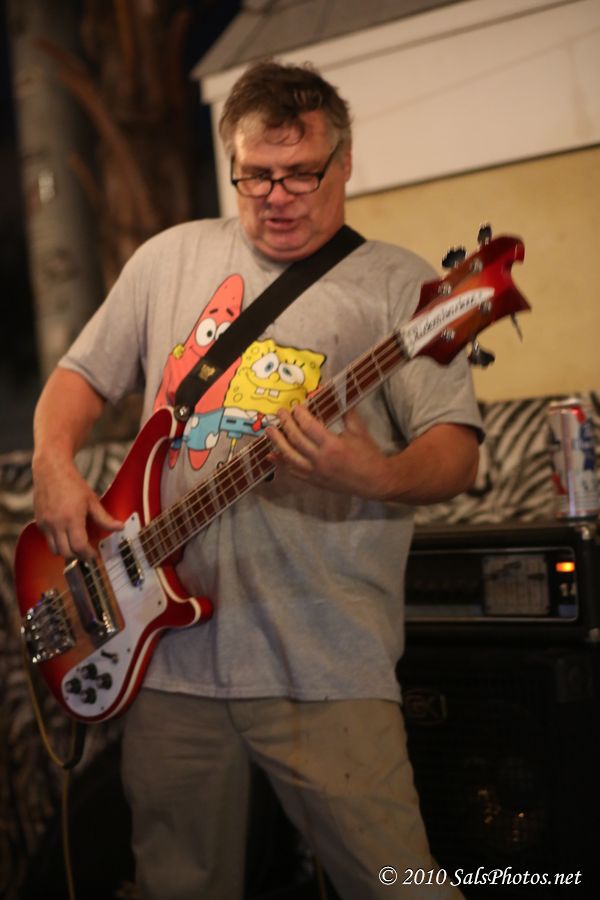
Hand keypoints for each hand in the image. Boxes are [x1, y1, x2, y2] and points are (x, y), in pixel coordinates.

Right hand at [33, 455, 122, 558]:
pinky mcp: (39, 522)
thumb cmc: (73, 484)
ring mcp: (45, 523)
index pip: (79, 546)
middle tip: (87, 552)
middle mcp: (56, 523)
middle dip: (78, 555)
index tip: (94, 555)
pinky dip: (57, 541)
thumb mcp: (92, 501)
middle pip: (66, 552)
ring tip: (76, 545)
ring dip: (66, 551)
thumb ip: (105, 518)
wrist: (51, 470)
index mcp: (72, 518)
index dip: (88, 554)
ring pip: (54, 549)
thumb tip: (120, 527)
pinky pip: (47, 539)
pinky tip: (66, 533)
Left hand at [266, 406, 389, 498]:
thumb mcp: (359, 430)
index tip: (296, 406)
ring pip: (289, 457)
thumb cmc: (368, 454)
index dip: (299, 414)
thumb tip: (333, 393)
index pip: (309, 426)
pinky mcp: (314, 481)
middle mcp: (321, 460)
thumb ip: (345, 411)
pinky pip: (293, 472)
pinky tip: (271, 455)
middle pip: (296, 440)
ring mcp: (315, 472)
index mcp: (333, 445)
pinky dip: (281, 463)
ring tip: (269, 431)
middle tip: (280, 413)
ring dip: (277, 442)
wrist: (375, 481)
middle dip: (285, 424)